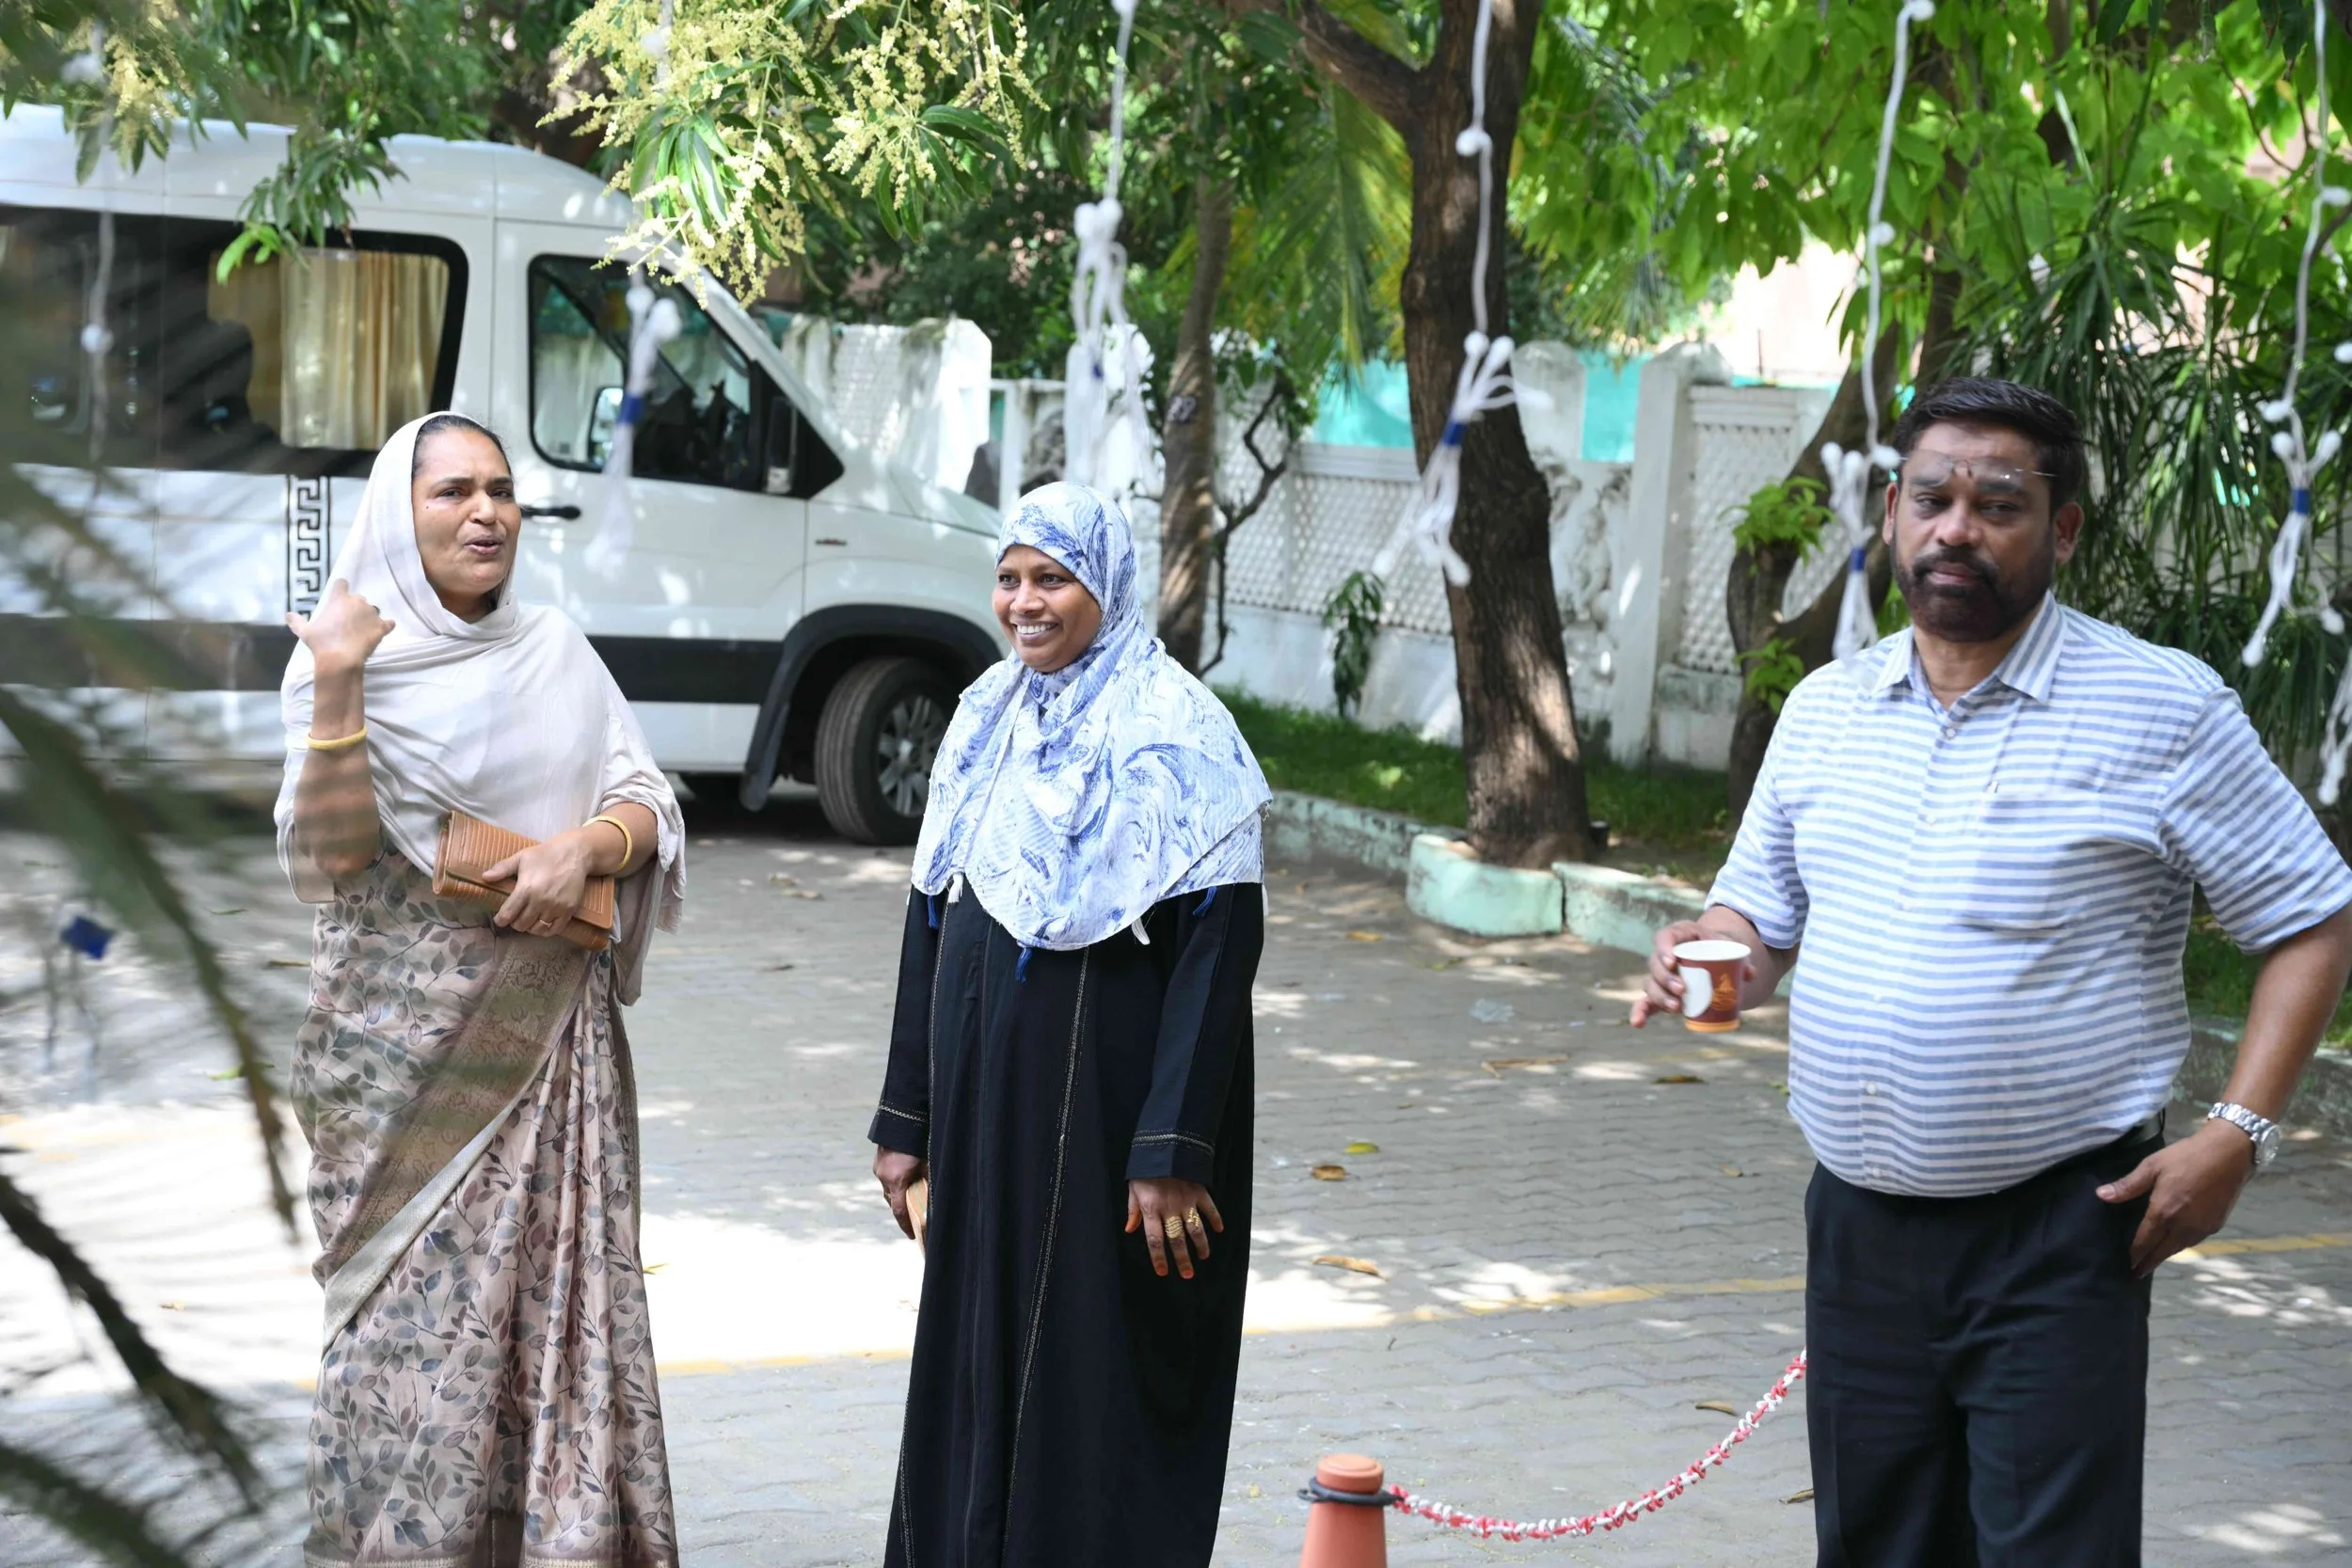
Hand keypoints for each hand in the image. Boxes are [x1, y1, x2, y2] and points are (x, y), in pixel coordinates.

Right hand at [286, 579, 393, 673]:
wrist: (340, 658)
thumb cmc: (321, 643)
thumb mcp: (305, 632)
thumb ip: (297, 621)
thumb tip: (288, 615)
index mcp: (339, 599)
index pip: (342, 583)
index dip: (341, 589)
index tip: (340, 596)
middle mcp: (357, 601)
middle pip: (358, 598)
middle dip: (355, 608)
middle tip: (348, 622)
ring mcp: (372, 614)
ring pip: (373, 611)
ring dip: (369, 617)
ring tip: (362, 630)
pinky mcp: (382, 627)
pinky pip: (389, 623)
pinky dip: (386, 626)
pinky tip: (383, 630)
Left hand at [483, 836, 593, 937]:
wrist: (574, 854)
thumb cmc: (545, 855)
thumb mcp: (521, 857)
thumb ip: (502, 868)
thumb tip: (484, 877)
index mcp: (526, 889)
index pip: (508, 914)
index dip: (501, 920)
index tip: (500, 919)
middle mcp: (540, 901)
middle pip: (521, 924)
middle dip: (515, 923)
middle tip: (515, 917)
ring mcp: (556, 907)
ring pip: (537, 929)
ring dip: (530, 927)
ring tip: (528, 920)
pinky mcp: (568, 910)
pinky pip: (554, 929)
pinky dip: (545, 931)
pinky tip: (541, 924)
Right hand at [875, 1148, 927, 1239]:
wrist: (902, 1117)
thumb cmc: (918, 1141)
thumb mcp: (927, 1164)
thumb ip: (929, 1182)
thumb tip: (935, 1200)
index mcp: (896, 1180)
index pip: (899, 1210)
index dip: (906, 1225)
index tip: (912, 1236)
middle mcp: (884, 1176)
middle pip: (893, 1201)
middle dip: (902, 1210)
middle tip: (912, 1218)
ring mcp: (879, 1168)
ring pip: (888, 1189)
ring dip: (898, 1195)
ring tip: (909, 1197)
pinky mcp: (878, 1160)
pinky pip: (886, 1178)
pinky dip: (894, 1182)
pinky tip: (903, 1179)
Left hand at [1125, 1177, 1222, 1279]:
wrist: (1164, 1144)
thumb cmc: (1145, 1169)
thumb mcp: (1133, 1188)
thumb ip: (1132, 1210)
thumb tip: (1129, 1229)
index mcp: (1151, 1209)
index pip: (1155, 1240)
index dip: (1159, 1258)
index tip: (1163, 1272)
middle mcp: (1169, 1208)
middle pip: (1177, 1240)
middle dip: (1183, 1259)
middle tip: (1187, 1274)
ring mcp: (1186, 1201)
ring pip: (1195, 1229)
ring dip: (1201, 1245)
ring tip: (1203, 1257)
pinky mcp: (1199, 1191)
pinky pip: (1210, 1209)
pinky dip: (1216, 1219)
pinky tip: (1219, 1230)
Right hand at [1630, 921, 1753, 1027]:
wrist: (1713, 954)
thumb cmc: (1719, 948)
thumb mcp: (1730, 948)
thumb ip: (1740, 960)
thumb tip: (1749, 974)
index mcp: (1678, 935)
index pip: (1663, 938)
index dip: (1664, 949)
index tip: (1673, 962)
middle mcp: (1664, 954)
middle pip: (1654, 964)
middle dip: (1666, 978)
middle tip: (1682, 990)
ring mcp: (1660, 975)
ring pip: (1651, 984)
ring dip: (1660, 996)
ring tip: (1676, 1007)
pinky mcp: (1661, 992)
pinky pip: (1645, 1002)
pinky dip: (1640, 1012)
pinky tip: (1638, 1023)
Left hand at [2097, 1120, 2256, 1275]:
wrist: (2228, 1154)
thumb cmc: (2186, 1157)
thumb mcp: (2152, 1166)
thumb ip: (2127, 1185)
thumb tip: (2101, 1195)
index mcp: (2164, 1212)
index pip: (2145, 1241)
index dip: (2135, 1254)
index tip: (2128, 1265)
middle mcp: (2183, 1226)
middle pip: (2162, 1251)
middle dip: (2149, 1263)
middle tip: (2137, 1273)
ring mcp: (2201, 1227)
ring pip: (2179, 1248)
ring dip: (2165, 1255)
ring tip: (2154, 1259)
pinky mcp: (2215, 1225)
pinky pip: (2194, 1241)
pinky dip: (2181, 1245)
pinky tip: (2176, 1242)